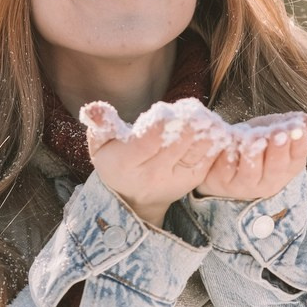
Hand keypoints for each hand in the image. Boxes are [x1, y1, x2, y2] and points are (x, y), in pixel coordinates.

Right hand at [83, 102, 217, 227]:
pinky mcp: (194, 179)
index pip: (151, 139)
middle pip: (179, 140)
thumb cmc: (116, 163)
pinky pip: (209, 156)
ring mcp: (176, 179)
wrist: (134, 199)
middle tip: (188, 107)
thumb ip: (100, 124)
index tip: (166, 109)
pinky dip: (213, 139)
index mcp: (126, 163)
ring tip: (200, 115)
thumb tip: (93, 108)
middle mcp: (153, 174)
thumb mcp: (100, 145)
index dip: (163, 120)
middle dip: (187, 119)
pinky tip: (209, 126)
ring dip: (204, 127)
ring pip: (199, 147)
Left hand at [195, 113, 306, 201]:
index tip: (298, 129)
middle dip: (279, 150)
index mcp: (287, 168)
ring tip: (256, 137)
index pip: (298, 158)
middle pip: (276, 168)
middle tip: (280, 134)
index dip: (299, 144)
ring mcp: (244, 185)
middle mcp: (268, 181)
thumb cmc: (254, 142)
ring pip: (250, 172)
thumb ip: (294, 124)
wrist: (222, 159)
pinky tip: (230, 143)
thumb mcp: (274, 129)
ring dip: (254, 154)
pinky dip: (228, 156)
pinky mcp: (221, 182)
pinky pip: (225, 169)